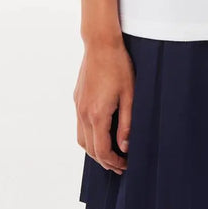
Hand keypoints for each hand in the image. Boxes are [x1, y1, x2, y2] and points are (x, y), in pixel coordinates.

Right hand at [74, 37, 134, 174]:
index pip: (102, 150)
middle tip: (119, 165)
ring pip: (81, 138)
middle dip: (104, 160)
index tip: (125, 164)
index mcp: (97, 115)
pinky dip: (89, 135)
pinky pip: (80, 124)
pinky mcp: (77, 97)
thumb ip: (127, 124)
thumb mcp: (130, 95)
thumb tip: (125, 147)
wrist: (101, 43)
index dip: (114, 162)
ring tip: (109, 153)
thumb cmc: (118, 66)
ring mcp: (78, 105)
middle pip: (89, 148)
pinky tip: (101, 132)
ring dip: (94, 150)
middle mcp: (83, 113)